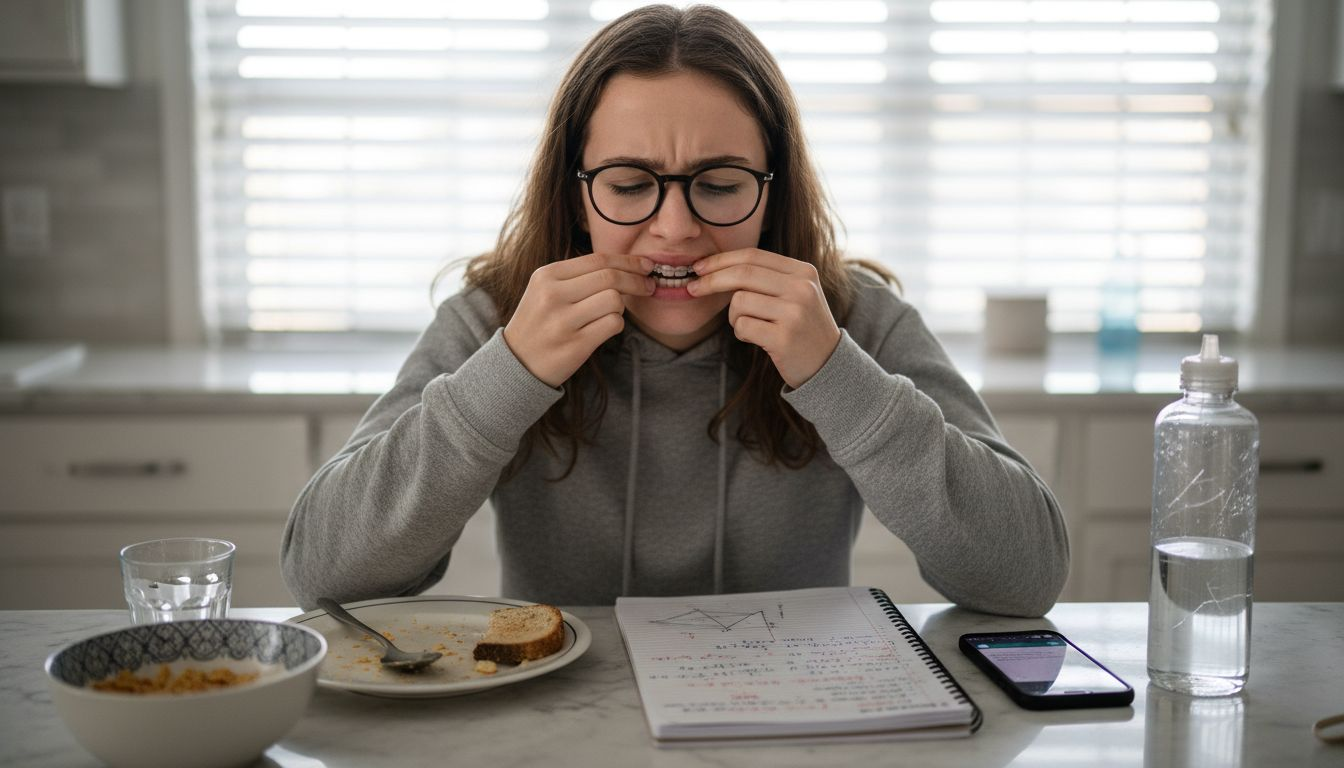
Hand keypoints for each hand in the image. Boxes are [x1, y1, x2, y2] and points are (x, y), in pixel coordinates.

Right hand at [504, 253, 654, 387]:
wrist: (516, 363)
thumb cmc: (539, 323)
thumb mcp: (545, 290)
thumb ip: (578, 276)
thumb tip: (626, 265)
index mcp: (547, 275)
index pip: (598, 259)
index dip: (628, 261)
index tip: (646, 265)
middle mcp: (553, 295)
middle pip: (610, 277)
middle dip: (636, 280)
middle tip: (649, 286)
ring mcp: (563, 321)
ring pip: (614, 301)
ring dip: (622, 306)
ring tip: (613, 312)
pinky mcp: (575, 345)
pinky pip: (613, 325)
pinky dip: (616, 324)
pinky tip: (606, 327)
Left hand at [687, 248, 839, 388]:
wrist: (828, 365)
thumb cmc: (802, 327)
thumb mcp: (795, 294)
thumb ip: (766, 277)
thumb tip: (714, 267)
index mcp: (803, 272)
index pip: (753, 255)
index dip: (721, 260)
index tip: (699, 267)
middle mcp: (801, 288)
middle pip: (742, 274)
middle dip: (711, 280)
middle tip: (693, 288)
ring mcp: (794, 312)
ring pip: (739, 302)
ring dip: (733, 316)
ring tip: (749, 326)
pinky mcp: (784, 338)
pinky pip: (742, 327)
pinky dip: (741, 333)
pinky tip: (757, 338)